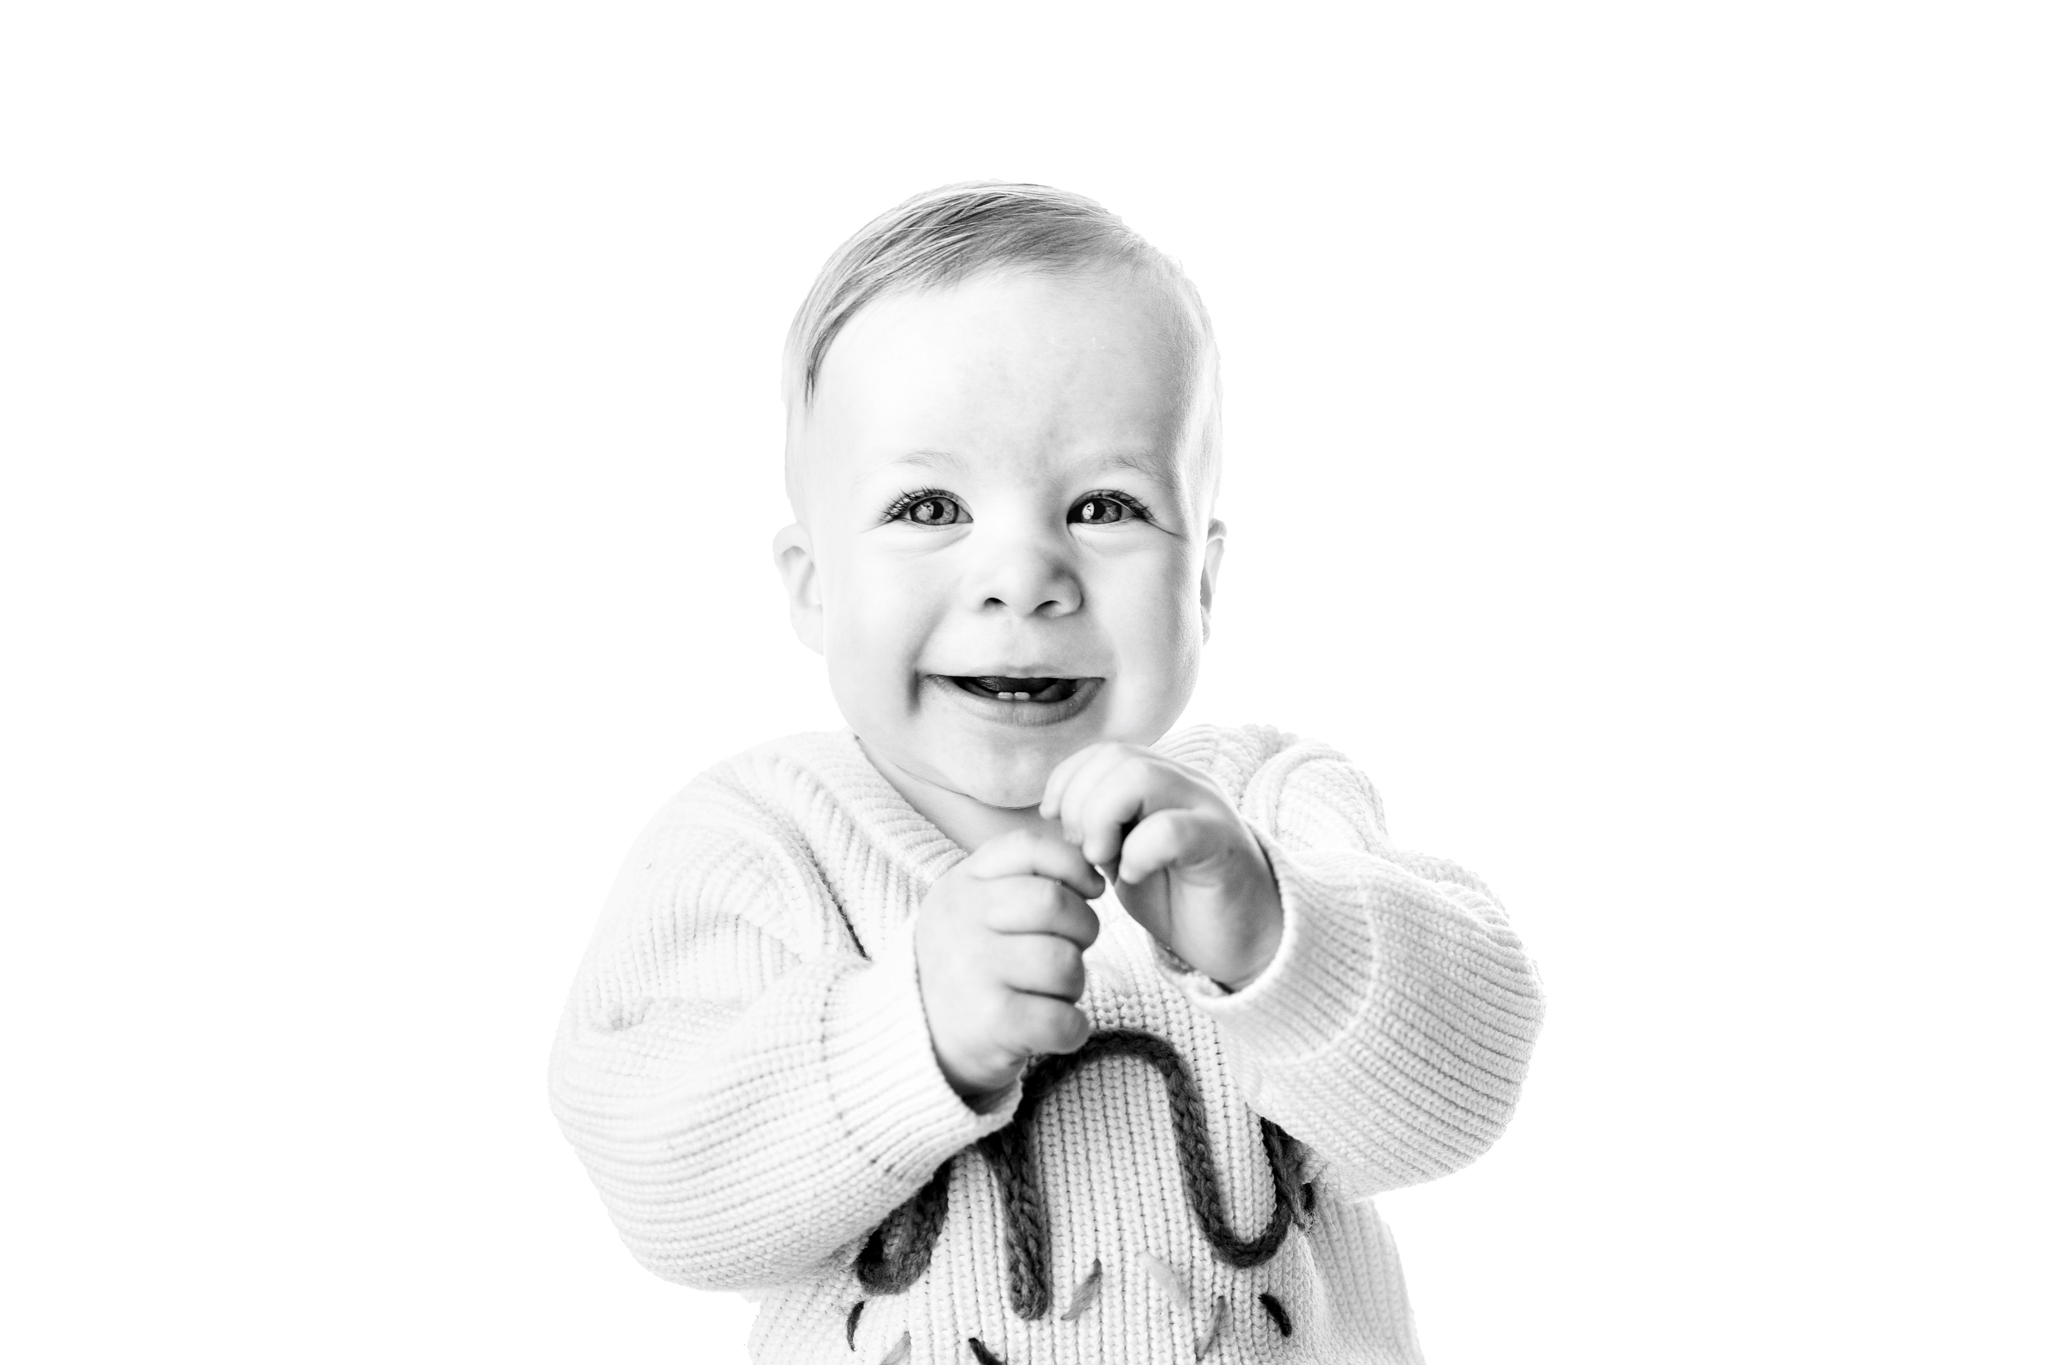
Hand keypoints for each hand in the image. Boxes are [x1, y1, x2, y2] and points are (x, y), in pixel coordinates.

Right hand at [914, 831, 1103, 1100]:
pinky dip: (1073, 1028)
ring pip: (1065, 963)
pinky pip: (1064, 1019)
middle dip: (1084, 927)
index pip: (1029, 848)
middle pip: (1055, 903)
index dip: (1074, 864)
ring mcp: (975, 973)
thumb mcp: (974, 903)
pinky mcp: (993, 1024)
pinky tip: (1052, 1026)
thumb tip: (1093, 874)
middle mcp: (963, 922)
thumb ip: (1024, 877)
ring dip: (1074, 984)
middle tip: (1072, 947)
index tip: (1090, 889)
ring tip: (1050, 992)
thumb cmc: (967, 962)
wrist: (915, 1036)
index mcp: (962, 884)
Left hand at [1039, 742, 1282, 990]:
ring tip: (1102, 860)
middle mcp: (1187, 784)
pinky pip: (1171, 828)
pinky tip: (1132, 876)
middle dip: (1080, 803)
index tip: (1056, 822)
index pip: (1104, 751)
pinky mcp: (1221, 845)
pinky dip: (1137, 852)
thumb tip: (1055, 810)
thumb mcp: (1124, 856)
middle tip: (1084, 850)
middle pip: (1117, 757)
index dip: (1068, 780)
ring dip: (1102, 819)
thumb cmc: (1181, 899)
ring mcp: (1207, 809)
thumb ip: (1099, 828)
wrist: (1245, 942)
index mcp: (1163, 781)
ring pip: (1140, 776)